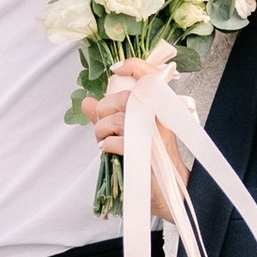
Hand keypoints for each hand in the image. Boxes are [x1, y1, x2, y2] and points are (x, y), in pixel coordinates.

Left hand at [84, 56, 184, 214]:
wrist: (170, 191)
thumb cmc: (150, 161)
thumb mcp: (126, 134)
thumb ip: (106, 118)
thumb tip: (86, 102)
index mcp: (159, 107)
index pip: (150, 76)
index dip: (134, 65)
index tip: (116, 68)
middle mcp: (160, 116)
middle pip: (125, 98)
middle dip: (105, 110)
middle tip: (102, 127)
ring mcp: (155, 134)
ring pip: (118, 119)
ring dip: (102, 131)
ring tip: (104, 141)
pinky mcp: (147, 152)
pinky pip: (118, 141)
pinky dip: (108, 146)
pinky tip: (110, 151)